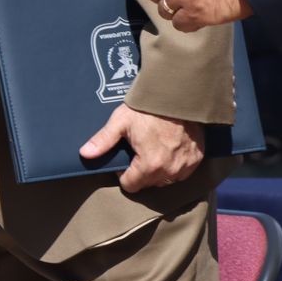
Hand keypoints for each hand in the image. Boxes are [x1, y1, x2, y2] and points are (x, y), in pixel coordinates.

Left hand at [80, 104, 203, 192]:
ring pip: (165, 179)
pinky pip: (181, 172)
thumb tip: (85, 154)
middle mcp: (170, 170)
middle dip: (139, 172)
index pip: (131, 185)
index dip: (122, 174)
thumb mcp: (120, 122)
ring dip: (157, 171)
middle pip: (148, 183)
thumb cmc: (146, 108)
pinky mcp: (196, 159)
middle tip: (136, 151)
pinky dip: (173, 165)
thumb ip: (103, 141)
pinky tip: (166, 150)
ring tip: (151, 150)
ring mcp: (186, 165)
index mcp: (150, 164)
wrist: (177, 95)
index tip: (122, 161)